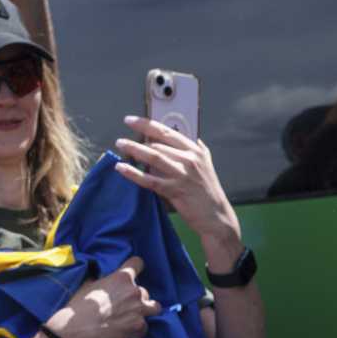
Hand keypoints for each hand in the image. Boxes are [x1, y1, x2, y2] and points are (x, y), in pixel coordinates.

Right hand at [46, 258, 157, 337]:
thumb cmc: (78, 307)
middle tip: (124, 306)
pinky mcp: (139, 327)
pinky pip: (144, 328)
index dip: (136, 268)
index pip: (138, 263)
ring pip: (154, 307)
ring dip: (146, 311)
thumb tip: (100, 278)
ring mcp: (139, 309)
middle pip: (144, 291)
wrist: (77, 330)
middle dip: (136, 298)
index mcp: (122, 278)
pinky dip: (137, 330)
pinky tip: (126, 332)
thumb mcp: (88, 285)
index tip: (134, 272)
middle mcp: (134, 291)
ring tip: (134, 317)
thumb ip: (101, 280)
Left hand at [114, 116, 239, 254]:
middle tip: (122, 142)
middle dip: (137, 141)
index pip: (167, 132)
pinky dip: (133, 173)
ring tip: (120, 145)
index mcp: (195, 151)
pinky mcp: (175, 190)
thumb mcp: (207, 165)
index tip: (130, 120)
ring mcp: (182, 175)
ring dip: (133, 149)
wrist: (216, 216)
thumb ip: (198, 150)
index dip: (146, 124)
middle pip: (157, 144)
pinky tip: (121, 168)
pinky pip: (149, 179)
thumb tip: (191, 138)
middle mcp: (189, 160)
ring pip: (153, 157)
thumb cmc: (208, 191)